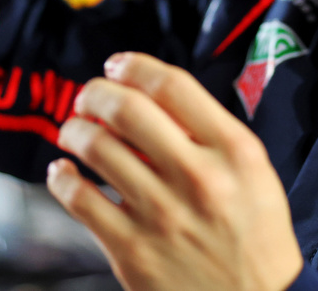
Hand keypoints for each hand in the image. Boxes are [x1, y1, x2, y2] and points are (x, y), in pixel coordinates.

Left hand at [47, 52, 303, 290]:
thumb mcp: (255, 172)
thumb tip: (154, 100)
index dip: (134, 66)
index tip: (119, 66)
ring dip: (74, 129)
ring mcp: (160, 214)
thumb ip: (212, 132)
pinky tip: (63, 172)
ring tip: (73, 130)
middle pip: (126, 109)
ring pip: (95, 147)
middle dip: (96, 92)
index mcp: (233, 151)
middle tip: (89, 96)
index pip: (172, 85)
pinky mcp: (131, 250)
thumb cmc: (255, 236)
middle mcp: (197, 176)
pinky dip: (62, 177)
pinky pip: (79, 199)